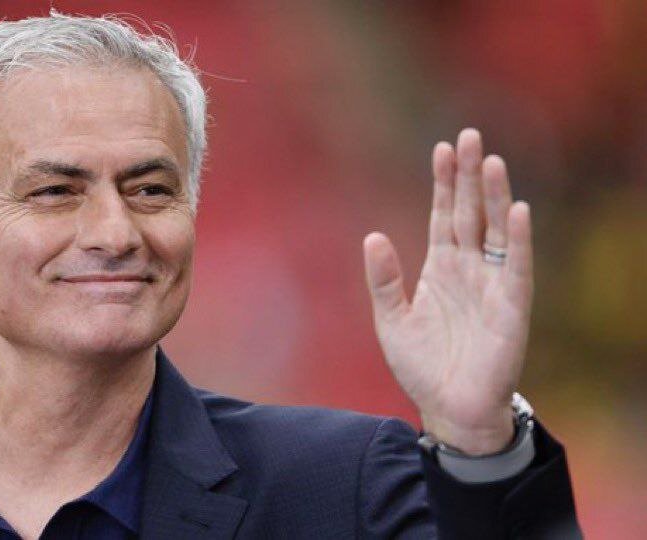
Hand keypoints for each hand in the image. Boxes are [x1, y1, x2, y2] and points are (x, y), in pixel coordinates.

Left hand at [363, 128, 532, 454]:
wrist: (448, 408)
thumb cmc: (422, 366)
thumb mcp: (391, 319)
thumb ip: (383, 279)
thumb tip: (372, 235)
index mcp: (441, 268)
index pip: (443, 215)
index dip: (443, 183)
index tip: (441, 148)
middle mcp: (468, 269)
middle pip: (469, 212)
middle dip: (468, 176)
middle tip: (469, 135)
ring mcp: (491, 284)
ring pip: (493, 230)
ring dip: (494, 196)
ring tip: (490, 160)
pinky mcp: (511, 306)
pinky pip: (515, 267)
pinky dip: (516, 239)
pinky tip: (515, 210)